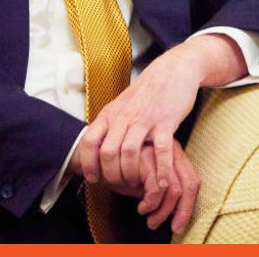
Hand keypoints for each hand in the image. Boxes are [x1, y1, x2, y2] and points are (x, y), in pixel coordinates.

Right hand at [71, 139, 199, 233]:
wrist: (88, 153)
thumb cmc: (115, 168)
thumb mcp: (140, 180)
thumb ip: (156, 188)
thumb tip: (175, 213)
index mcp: (171, 152)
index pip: (192, 180)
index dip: (187, 207)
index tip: (177, 225)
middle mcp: (168, 147)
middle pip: (189, 184)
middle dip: (180, 212)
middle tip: (166, 226)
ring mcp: (156, 150)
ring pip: (174, 188)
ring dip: (162, 210)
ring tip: (148, 218)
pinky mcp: (143, 156)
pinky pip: (157, 187)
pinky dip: (151, 203)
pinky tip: (140, 208)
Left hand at [78, 41, 210, 190]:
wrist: (171, 71)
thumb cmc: (144, 94)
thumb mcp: (119, 106)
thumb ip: (108, 125)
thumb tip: (94, 146)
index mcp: (108, 115)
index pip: (89, 142)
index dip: (88, 163)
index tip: (92, 178)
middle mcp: (122, 118)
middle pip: (107, 152)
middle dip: (110, 174)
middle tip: (116, 186)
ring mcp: (144, 120)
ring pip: (129, 152)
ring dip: (130, 174)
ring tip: (135, 185)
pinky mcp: (165, 122)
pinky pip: (161, 150)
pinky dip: (160, 169)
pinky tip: (161, 183)